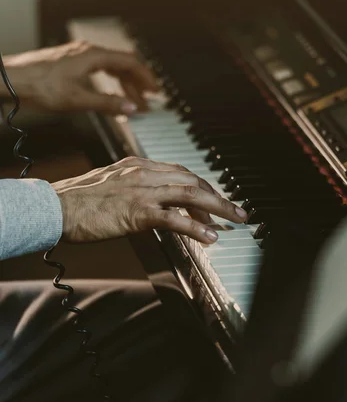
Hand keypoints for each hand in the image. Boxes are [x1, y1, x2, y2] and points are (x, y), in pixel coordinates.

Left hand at [3, 41, 157, 113]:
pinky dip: (110, 83)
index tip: (156, 92)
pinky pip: (99, 70)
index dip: (146, 78)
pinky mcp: (71, 64)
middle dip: (138, 83)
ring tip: (132, 102)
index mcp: (94, 56)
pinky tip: (110, 95)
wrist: (11, 80)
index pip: (130, 63)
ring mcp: (79, 57)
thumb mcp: (78, 99)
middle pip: (123, 64)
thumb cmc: (39, 85)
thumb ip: (108, 104)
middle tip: (148, 99)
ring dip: (124, 84)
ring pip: (111, 68)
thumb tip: (130, 109)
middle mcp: (88, 52)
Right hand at [52, 157, 246, 244]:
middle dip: (217, 196)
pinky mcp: (137, 212)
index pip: (180, 172)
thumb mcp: (110, 184)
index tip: (213, 200)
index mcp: (137, 165)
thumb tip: (152, 203)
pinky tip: (210, 236)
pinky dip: (196, 227)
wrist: (56, 207)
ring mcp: (142, 191)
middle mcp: (143, 173)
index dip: (201, 186)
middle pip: (191, 179)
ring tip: (235, 219)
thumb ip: (134, 188)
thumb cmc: (78, 200)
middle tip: (233, 211)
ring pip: (190, 194)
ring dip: (218, 207)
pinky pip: (174, 219)